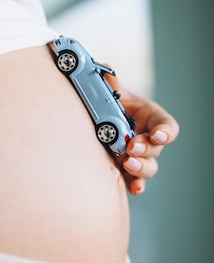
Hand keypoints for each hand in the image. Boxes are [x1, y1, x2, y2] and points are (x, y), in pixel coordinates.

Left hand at [109, 77, 179, 194]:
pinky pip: (135, 181)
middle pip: (157, 148)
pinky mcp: (126, 171)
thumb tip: (107, 73)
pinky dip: (136, 186)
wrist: (96, 120)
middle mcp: (148, 139)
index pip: (166, 125)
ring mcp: (138, 158)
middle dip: (146, 148)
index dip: (165, 131)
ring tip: (128, 163)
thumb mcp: (111, 92)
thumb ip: (111, 85)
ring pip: (149, 167)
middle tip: (133, 147)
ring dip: (141, 167)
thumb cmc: (110, 105)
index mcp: (149, 118)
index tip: (158, 134)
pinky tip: (134, 188)